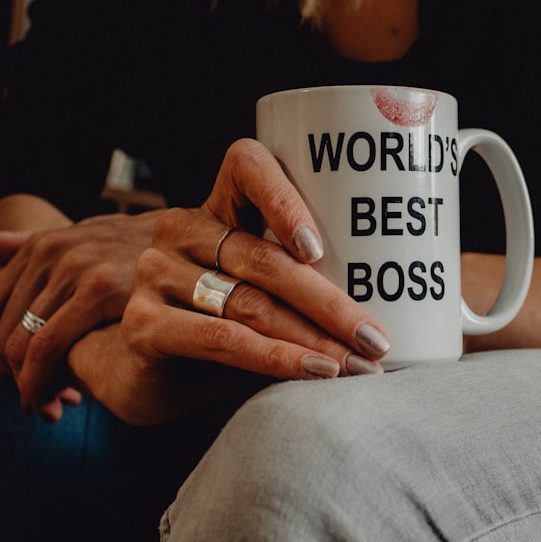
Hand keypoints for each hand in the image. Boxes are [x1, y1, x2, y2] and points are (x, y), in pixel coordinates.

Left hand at [0, 208, 161, 420]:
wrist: (205, 242)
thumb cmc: (149, 249)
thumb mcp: (88, 238)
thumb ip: (30, 245)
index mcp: (42, 244)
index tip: (20, 379)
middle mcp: (51, 251)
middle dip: (13, 378)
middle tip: (40, 402)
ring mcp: (74, 267)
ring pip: (19, 345)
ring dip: (29, 386)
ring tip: (54, 405)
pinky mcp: (99, 288)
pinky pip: (47, 346)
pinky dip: (42, 381)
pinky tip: (66, 398)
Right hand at [69, 139, 390, 424]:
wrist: (152, 374)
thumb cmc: (228, 325)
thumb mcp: (268, 295)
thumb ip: (309, 283)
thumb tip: (396, 300)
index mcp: (219, 208)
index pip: (248, 167)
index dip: (283, 197)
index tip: (319, 247)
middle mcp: (182, 231)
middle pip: (266, 259)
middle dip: (331, 305)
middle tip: (375, 339)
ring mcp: (157, 274)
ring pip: (251, 304)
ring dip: (313, 339)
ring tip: (357, 365)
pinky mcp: (145, 323)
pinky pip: (222, 338)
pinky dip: (275, 358)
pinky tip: (313, 371)